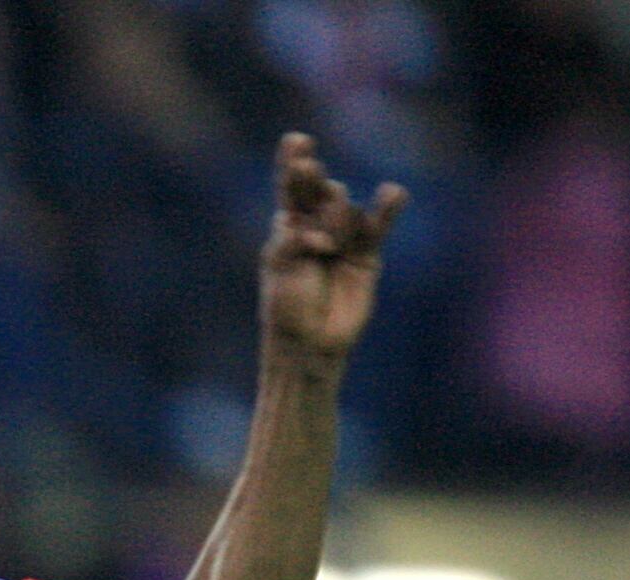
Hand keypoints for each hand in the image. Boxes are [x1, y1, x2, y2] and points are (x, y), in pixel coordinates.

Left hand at [259, 132, 405, 362]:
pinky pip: (379, 223)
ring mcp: (344, 236)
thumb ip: (293, 240)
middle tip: (307, 181)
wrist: (313, 343)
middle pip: (320, 191)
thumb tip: (314, 223)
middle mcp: (316, 226)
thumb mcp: (281, 270)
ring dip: (337, 222)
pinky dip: (387, 207)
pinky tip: (392, 193)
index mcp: (287, 228)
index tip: (296, 142)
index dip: (293, 164)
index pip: (290, 190)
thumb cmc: (287, 309)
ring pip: (345, 208)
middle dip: (313, 184)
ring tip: (329, 249)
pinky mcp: (367, 251)